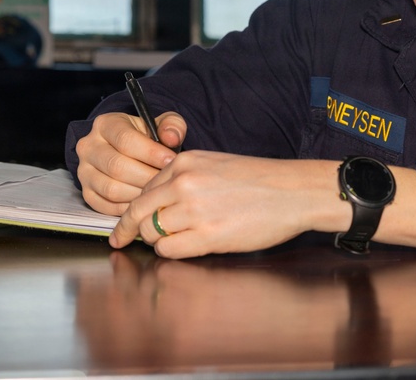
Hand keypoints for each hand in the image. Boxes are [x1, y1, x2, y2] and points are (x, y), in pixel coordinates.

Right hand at [75, 110, 185, 215]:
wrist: (131, 151)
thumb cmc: (148, 137)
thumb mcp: (161, 124)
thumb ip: (172, 126)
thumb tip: (172, 138)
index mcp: (105, 124)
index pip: (125, 140)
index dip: (151, 152)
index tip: (171, 160)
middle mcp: (89, 147)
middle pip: (117, 167)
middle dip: (147, 176)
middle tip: (168, 180)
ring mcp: (84, 172)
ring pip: (111, 189)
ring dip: (139, 193)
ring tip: (158, 191)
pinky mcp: (87, 193)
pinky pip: (106, 206)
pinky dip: (128, 207)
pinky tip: (145, 200)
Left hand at [110, 152, 349, 257]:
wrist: (293, 192)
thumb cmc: (259, 180)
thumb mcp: (214, 165)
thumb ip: (183, 179)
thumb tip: (156, 204)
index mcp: (184, 164)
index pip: (142, 191)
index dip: (130, 212)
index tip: (123, 227)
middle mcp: (184, 184)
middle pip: (138, 213)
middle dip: (129, 231)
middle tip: (122, 242)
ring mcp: (194, 210)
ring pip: (151, 233)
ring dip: (158, 241)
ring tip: (176, 241)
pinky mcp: (207, 236)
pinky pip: (169, 250)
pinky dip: (172, 252)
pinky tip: (187, 247)